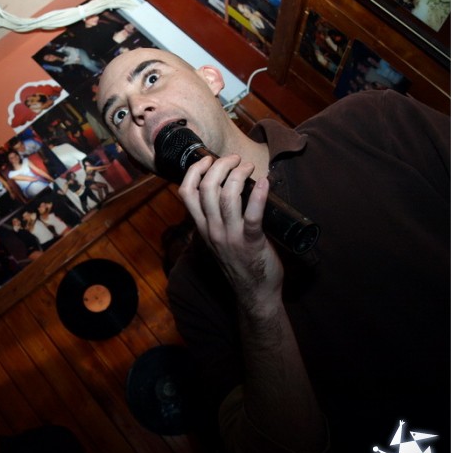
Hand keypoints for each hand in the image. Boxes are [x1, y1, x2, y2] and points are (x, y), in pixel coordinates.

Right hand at [178, 154, 283, 309]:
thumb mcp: (217, 239)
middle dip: (220, 166)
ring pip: (227, 196)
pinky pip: (253, 215)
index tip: (208, 160)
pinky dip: (259, 195)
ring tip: (247, 167)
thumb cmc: (239, 262)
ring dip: (238, 174)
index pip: (186, 193)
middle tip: (234, 159)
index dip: (194, 171)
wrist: (254, 293)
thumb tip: (224, 189)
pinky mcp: (251, 242)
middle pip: (207, 188)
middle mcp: (212, 230)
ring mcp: (230, 236)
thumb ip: (214, 219)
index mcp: (202, 227)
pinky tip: (265, 182)